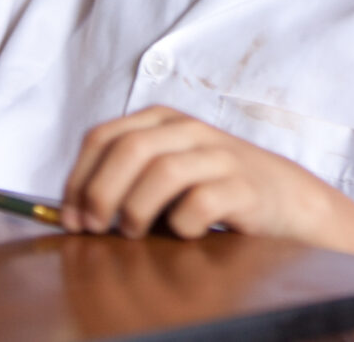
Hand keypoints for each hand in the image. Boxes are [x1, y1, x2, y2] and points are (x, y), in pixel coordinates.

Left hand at [62, 105, 336, 241]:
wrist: (282, 196)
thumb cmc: (211, 186)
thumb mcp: (165, 168)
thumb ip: (126, 177)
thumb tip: (72, 211)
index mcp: (161, 120)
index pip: (104, 137)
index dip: (79, 178)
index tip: (71, 216)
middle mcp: (188, 129)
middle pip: (130, 149)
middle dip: (102, 193)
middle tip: (96, 228)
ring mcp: (218, 155)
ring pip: (163, 171)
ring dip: (137, 209)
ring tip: (134, 232)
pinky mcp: (243, 186)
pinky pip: (201, 202)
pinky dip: (182, 224)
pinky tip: (182, 233)